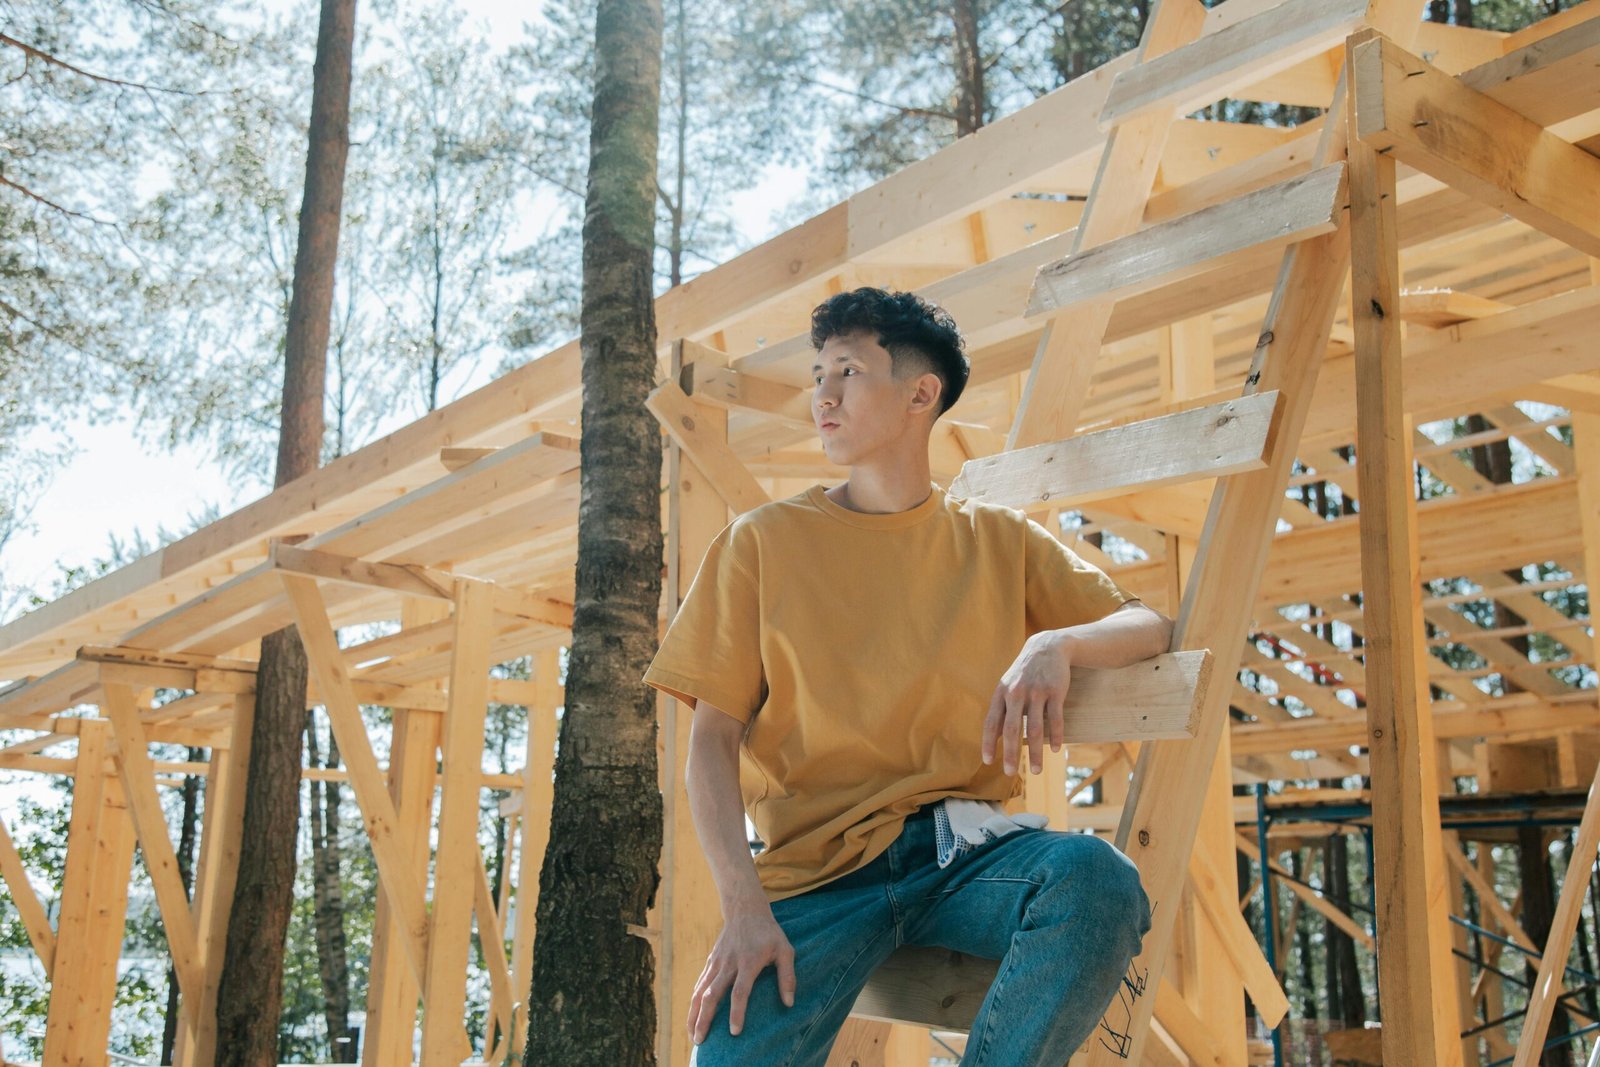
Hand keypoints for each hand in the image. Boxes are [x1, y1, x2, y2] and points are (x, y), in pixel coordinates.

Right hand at [688, 904, 796, 1043]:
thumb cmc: (768, 932)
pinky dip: (694, 1002)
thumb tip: (789, 1003)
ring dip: (694, 1014)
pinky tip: (693, 1016)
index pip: (740, 991)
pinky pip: (699, 984)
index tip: (734, 1032)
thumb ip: (787, 976)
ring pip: (700, 991)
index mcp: (748, 962)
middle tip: (701, 1041)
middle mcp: (728, 964)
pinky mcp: (710, 962)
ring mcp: (717, 963)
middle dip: (705, 1019)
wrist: (745, 909)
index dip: (737, 1012)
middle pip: (712, 995)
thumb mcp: (785, 950)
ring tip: (693, 1035)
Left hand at [982, 631, 1072, 774]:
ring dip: (1036, 753)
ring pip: (1035, 728)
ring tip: (1037, 771)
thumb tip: (994, 738)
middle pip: (1012, 729)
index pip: (992, 722)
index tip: (989, 761)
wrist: (1047, 647)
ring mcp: (1037, 692)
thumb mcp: (1008, 685)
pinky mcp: (1055, 691)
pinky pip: (1055, 719)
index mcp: (1001, 693)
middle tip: (1010, 773)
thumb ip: (1001, 708)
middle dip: (1011, 753)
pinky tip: (1055, 750)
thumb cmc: (1025, 672)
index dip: (989, 742)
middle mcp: (1017, 693)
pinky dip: (1056, 736)